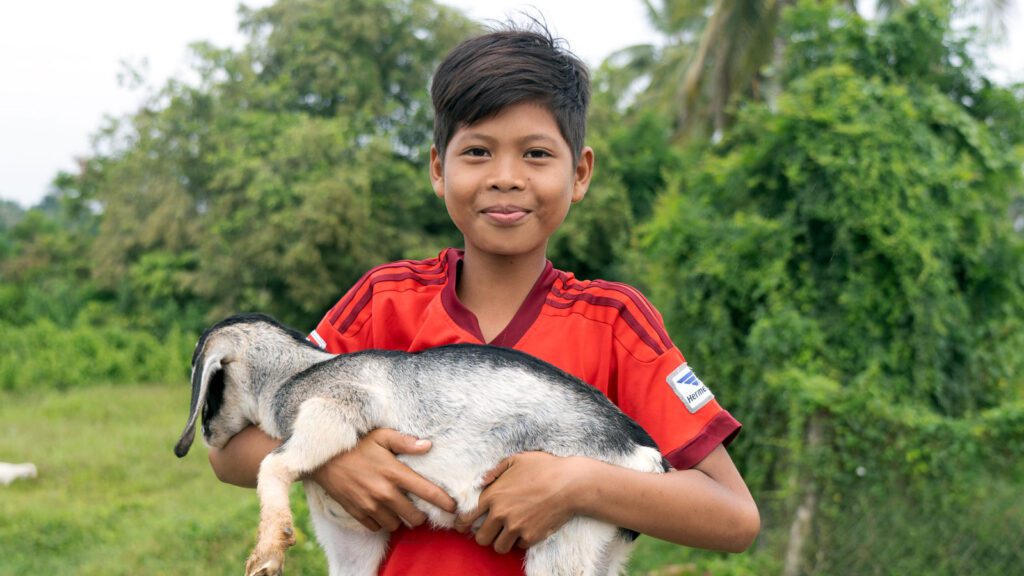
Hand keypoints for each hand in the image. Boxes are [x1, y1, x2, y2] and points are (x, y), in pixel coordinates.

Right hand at [309, 428, 456, 531]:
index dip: (444, 503)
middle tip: (419, 507)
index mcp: (395, 473)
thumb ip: (405, 442)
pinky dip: (381, 522)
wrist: (323, 458)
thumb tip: (428, 446)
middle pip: (414, 517)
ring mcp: (370, 505)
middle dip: (420, 514)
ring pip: (396, 525)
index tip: (453, 507)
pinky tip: (381, 510)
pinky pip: (376, 527)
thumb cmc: (355, 443)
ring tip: (398, 507)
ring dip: (400, 519)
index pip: (428, 492)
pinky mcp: (357, 512)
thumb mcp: (381, 436)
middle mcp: (385, 492)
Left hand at [455, 452, 586, 553]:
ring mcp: (516, 527)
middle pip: (481, 538)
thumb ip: (494, 471)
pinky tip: (526, 529)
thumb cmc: (544, 467)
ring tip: (508, 533)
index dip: (462, 524)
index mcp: (492, 495)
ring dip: (502, 541)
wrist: (570, 483)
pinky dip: (521, 541)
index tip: (465, 526)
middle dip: (484, 535)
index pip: (466, 517)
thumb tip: (481, 482)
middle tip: (491, 530)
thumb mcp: (516, 460)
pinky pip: (519, 546)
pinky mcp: (531, 536)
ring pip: (498, 547)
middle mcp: (500, 514)